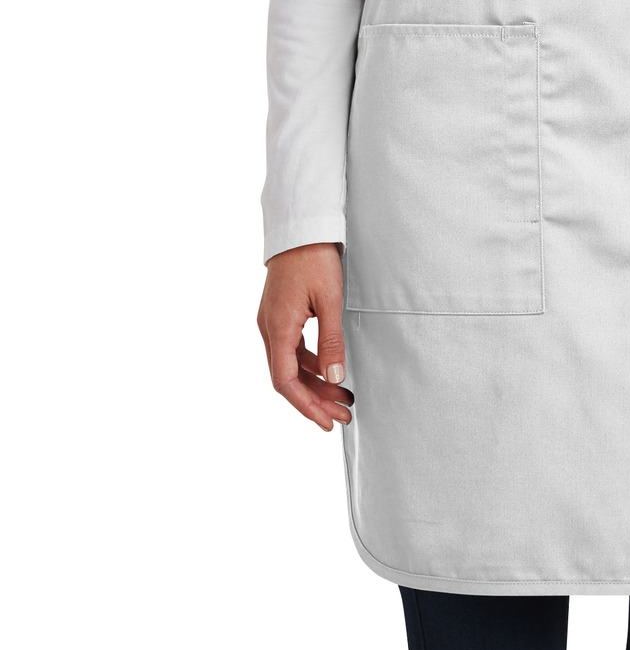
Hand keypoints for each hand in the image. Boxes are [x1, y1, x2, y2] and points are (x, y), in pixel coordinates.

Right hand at [257, 242, 354, 431]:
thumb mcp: (330, 300)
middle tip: (341, 415)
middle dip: (314, 400)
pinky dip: (310, 364)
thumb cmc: (313, 257)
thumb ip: (332, 341)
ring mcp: (272, 322)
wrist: (300, 227)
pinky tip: (328, 371)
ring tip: (341, 397)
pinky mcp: (279, 315)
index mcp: (278, 328)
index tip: (325, 421)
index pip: (285, 381)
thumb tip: (335, 377)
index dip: (305, 406)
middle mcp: (269, 328)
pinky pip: (292, 349)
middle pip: (288, 377)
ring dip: (314, 383)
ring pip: (290, 365)